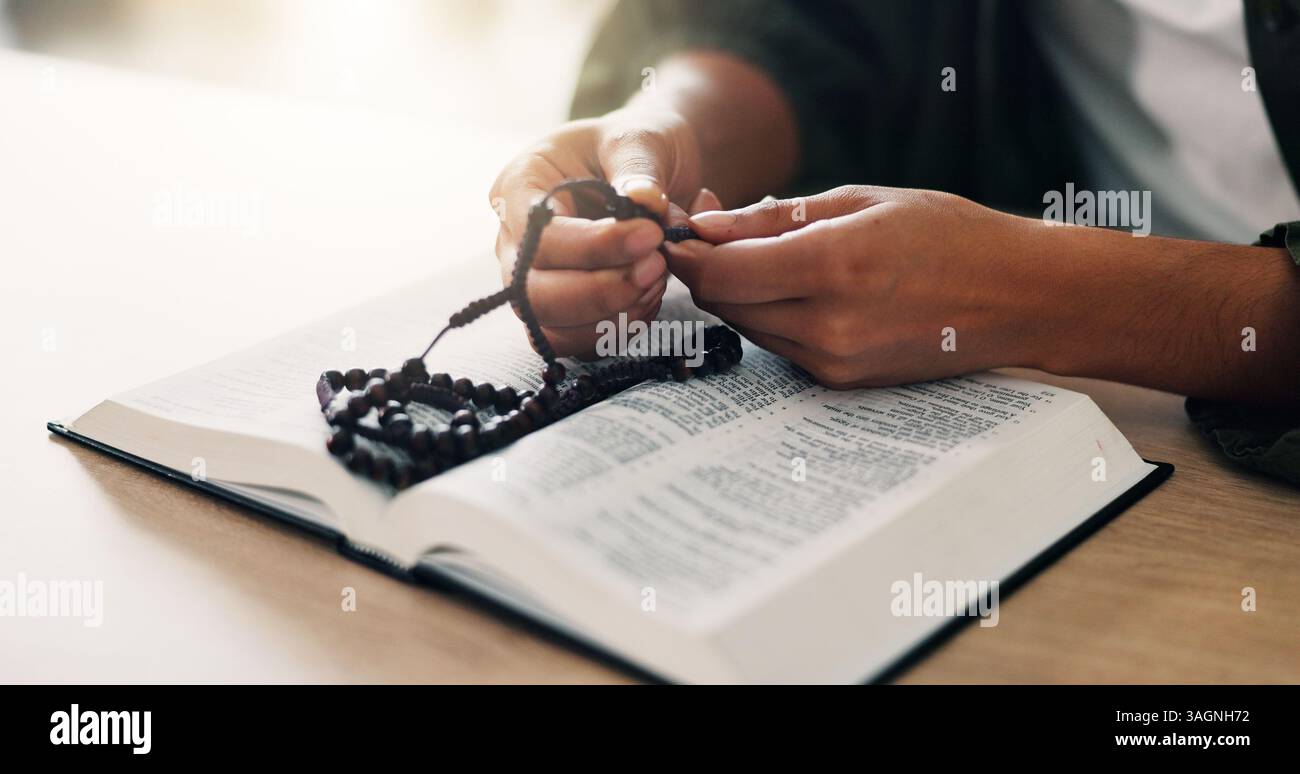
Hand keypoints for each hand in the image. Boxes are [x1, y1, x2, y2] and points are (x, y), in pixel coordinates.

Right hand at [488, 106, 720, 357]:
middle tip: (657, 267)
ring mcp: (532, 278)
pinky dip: (616, 331)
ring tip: (657, 278)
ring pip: (549, 326)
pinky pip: (574, 341)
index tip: (650, 235)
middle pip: (532, 294)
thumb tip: (644, 201)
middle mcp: (514, 238)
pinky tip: (648, 298)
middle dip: (599, 293)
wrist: (646, 166)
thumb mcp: (639, 139)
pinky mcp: (560, 308)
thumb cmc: (634, 146)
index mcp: (521, 186)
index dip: (593, 247)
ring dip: (611, 316)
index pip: (538, 235)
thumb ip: (638, 169)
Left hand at [667, 185, 1046, 387]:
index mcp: (834, 266)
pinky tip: (794, 286)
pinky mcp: (842, 382)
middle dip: (705, 268)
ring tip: (760, 253)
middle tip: (713, 231)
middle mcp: (829, 324)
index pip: (721, 273)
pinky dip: (770, 315)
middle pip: (724, 304)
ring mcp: (835, 362)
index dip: (686, 252)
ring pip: (747, 326)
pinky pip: (779, 346)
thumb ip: (774, 217)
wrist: (1018, 299)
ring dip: (736, 293)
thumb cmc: (947, 235)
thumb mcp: (862, 201)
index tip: (678, 230)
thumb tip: (705, 225)